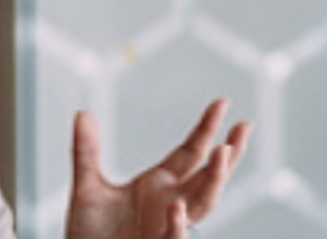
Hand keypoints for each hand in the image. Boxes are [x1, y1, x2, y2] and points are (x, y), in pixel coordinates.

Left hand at [66, 99, 252, 238]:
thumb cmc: (91, 232)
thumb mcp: (87, 187)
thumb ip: (86, 153)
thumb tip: (83, 113)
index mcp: (160, 184)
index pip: (191, 153)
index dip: (207, 129)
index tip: (221, 102)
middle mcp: (171, 203)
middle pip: (209, 177)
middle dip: (227, 154)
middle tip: (244, 126)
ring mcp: (167, 227)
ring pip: (202, 205)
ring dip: (214, 180)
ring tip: (222, 152)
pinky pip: (172, 238)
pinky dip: (176, 225)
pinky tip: (177, 208)